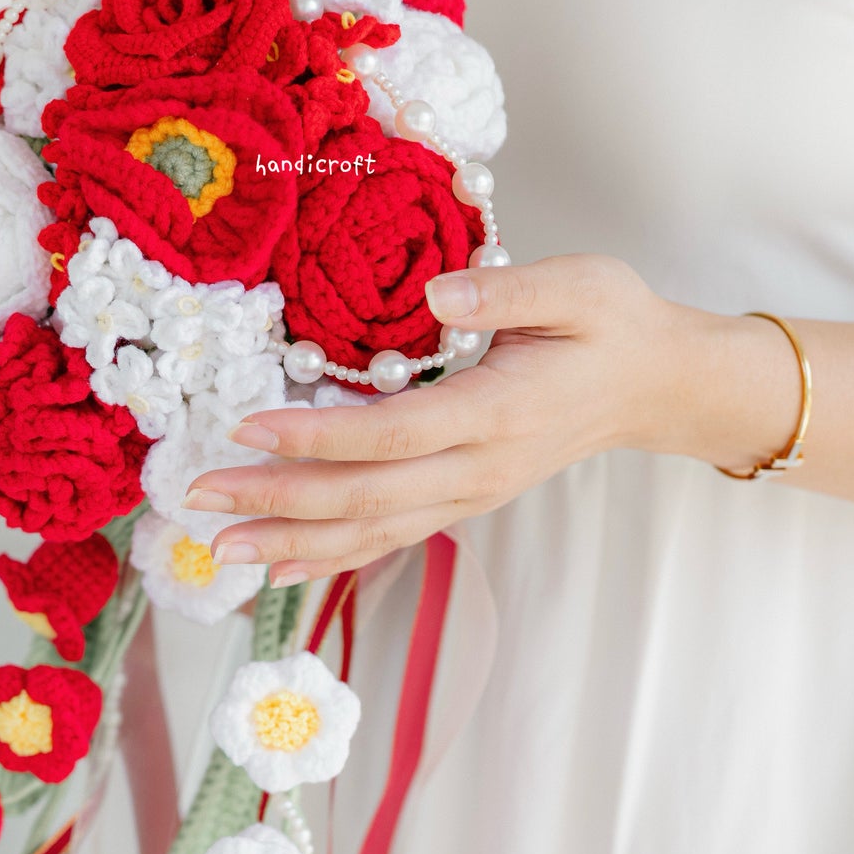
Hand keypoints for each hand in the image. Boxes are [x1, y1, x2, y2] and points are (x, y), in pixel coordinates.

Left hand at [183, 253, 797, 581]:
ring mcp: (469, 495)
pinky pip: (387, 540)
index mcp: (498, 412)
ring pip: (370, 531)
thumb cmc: (613, 326)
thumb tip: (436, 291)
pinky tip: (278, 568)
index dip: (316, 439)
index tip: (246, 429)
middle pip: (365, 496)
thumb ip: (507, 290)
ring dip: (291, 542)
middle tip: (198, 495)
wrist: (655, 386)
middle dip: (276, 501)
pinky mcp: (461, 503)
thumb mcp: (581, 285)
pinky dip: (329, 558)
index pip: (392, 434)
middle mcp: (478, 469)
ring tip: (218, 547)